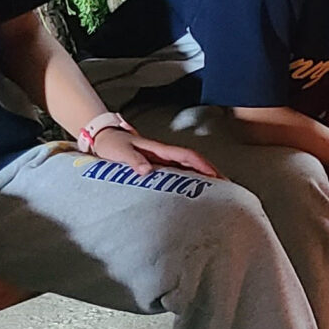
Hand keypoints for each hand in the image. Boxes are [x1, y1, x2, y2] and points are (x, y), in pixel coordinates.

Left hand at [88, 126, 219, 178]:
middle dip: (212, 172)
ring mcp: (162, 160)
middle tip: (226, 186)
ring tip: (216, 190)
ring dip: (203, 176)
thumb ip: (133, 160)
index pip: (187, 156)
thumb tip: (148, 171)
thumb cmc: (111, 144)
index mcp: (159, 150)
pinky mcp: (156, 166)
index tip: (216, 177)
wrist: (102, 138)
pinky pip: (178, 172)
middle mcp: (164, 155)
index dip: (203, 166)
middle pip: (194, 162)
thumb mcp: (120, 152)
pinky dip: (191, 179)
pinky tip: (194, 189)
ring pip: (188, 167)